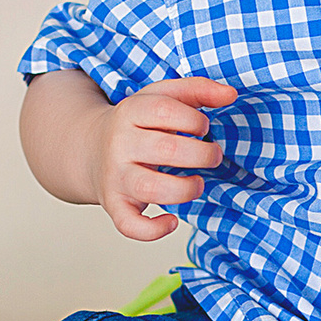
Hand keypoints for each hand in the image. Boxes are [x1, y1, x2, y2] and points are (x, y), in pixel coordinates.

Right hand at [92, 77, 237, 240]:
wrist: (90, 149)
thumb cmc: (138, 124)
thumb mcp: (162, 97)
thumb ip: (198, 90)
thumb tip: (231, 94)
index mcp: (131, 112)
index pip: (164, 110)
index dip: (193, 119)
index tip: (203, 127)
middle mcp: (120, 144)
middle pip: (166, 149)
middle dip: (201, 154)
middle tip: (212, 156)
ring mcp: (115, 176)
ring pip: (150, 188)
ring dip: (184, 190)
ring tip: (197, 184)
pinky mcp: (114, 204)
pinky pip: (129, 224)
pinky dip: (152, 230)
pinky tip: (171, 221)